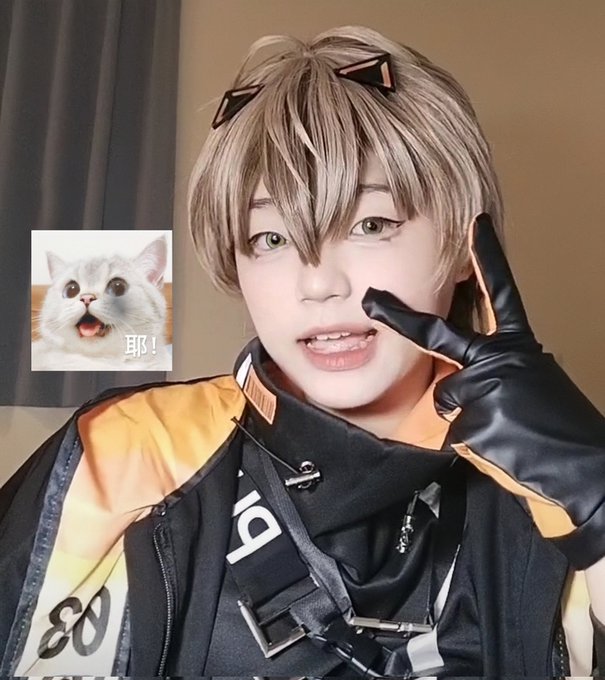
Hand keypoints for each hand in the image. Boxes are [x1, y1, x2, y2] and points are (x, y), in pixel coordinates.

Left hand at [362, 213, 604, 568]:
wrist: (585, 472)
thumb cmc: (556, 429)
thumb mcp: (532, 382)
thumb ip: (498, 368)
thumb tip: (462, 373)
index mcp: (520, 345)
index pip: (501, 292)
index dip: (488, 257)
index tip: (476, 224)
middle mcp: (501, 357)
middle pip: (437, 336)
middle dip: (398, 317)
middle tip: (371, 300)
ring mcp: (485, 388)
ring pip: (446, 397)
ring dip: (463, 417)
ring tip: (501, 430)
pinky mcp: (471, 422)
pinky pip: (452, 429)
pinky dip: (469, 442)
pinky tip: (498, 446)